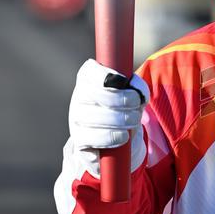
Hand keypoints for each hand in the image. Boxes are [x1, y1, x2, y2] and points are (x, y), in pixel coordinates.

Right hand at [68, 59, 148, 174]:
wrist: (114, 141)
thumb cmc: (124, 111)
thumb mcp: (134, 96)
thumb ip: (137, 89)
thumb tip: (139, 93)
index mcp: (88, 81)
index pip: (89, 72)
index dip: (105, 75)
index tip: (123, 81)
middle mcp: (78, 98)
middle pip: (93, 93)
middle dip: (120, 99)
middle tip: (136, 105)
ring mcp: (75, 120)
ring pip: (94, 117)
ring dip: (120, 120)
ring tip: (133, 123)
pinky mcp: (78, 141)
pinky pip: (93, 139)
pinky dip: (111, 138)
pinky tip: (122, 137)